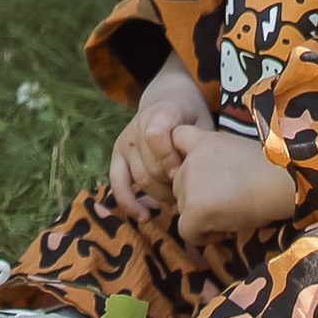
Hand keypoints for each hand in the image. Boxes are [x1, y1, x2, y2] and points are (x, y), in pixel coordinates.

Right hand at [109, 61, 212, 224]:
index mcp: (161, 112)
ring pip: (140, 179)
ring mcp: (126, 141)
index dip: (171, 158)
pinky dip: (130, 203)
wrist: (170, 101)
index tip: (186, 171)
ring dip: (160, 195)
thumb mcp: (200, 124)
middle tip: (189, 189)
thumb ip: (198, 146)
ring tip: (177, 198)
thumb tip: (197, 177)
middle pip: (151, 165)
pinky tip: (145, 217)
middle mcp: (138, 126)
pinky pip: (117, 184)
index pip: (155, 135)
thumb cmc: (191, 119)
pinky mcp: (117, 156)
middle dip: (172, 183)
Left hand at [174, 127, 303, 250]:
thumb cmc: (272, 169)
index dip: (185, 156)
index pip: (177, 139)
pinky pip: (187, 231)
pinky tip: (228, 228)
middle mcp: (191, 160)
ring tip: (232, 213)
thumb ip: (215, 161)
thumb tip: (207, 188)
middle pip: (178, 183)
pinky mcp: (193, 209)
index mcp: (204, 141)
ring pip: (182, 208)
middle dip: (197, 196)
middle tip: (228, 201)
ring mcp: (189, 184)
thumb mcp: (238, 152)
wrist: (282, 180)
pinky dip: (204, 236)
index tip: (203, 172)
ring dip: (202, 215)